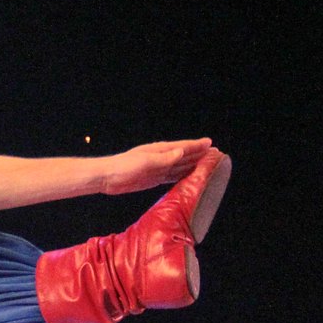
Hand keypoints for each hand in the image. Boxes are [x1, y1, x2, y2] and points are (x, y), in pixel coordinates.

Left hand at [96, 138, 214, 195]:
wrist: (107, 178)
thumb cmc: (123, 167)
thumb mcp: (145, 162)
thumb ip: (164, 159)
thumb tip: (181, 152)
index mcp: (159, 151)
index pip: (183, 147)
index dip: (197, 146)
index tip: (211, 144)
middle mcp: (161, 158)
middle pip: (184, 155)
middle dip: (199, 154)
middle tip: (215, 153)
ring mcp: (158, 168)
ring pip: (180, 166)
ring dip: (193, 164)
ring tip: (206, 163)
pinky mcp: (153, 179)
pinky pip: (172, 176)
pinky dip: (182, 175)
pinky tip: (188, 176)